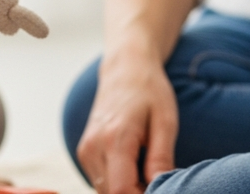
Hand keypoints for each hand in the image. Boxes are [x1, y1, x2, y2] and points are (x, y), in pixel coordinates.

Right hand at [77, 51, 179, 193]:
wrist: (124, 68)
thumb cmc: (149, 91)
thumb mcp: (165, 122)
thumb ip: (161, 159)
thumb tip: (162, 189)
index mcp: (114, 139)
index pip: (121, 191)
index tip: (161, 192)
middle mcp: (93, 147)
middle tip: (158, 182)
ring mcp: (85, 150)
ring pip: (104, 191)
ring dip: (126, 190)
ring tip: (148, 173)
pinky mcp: (84, 152)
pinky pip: (100, 181)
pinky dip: (118, 183)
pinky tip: (136, 168)